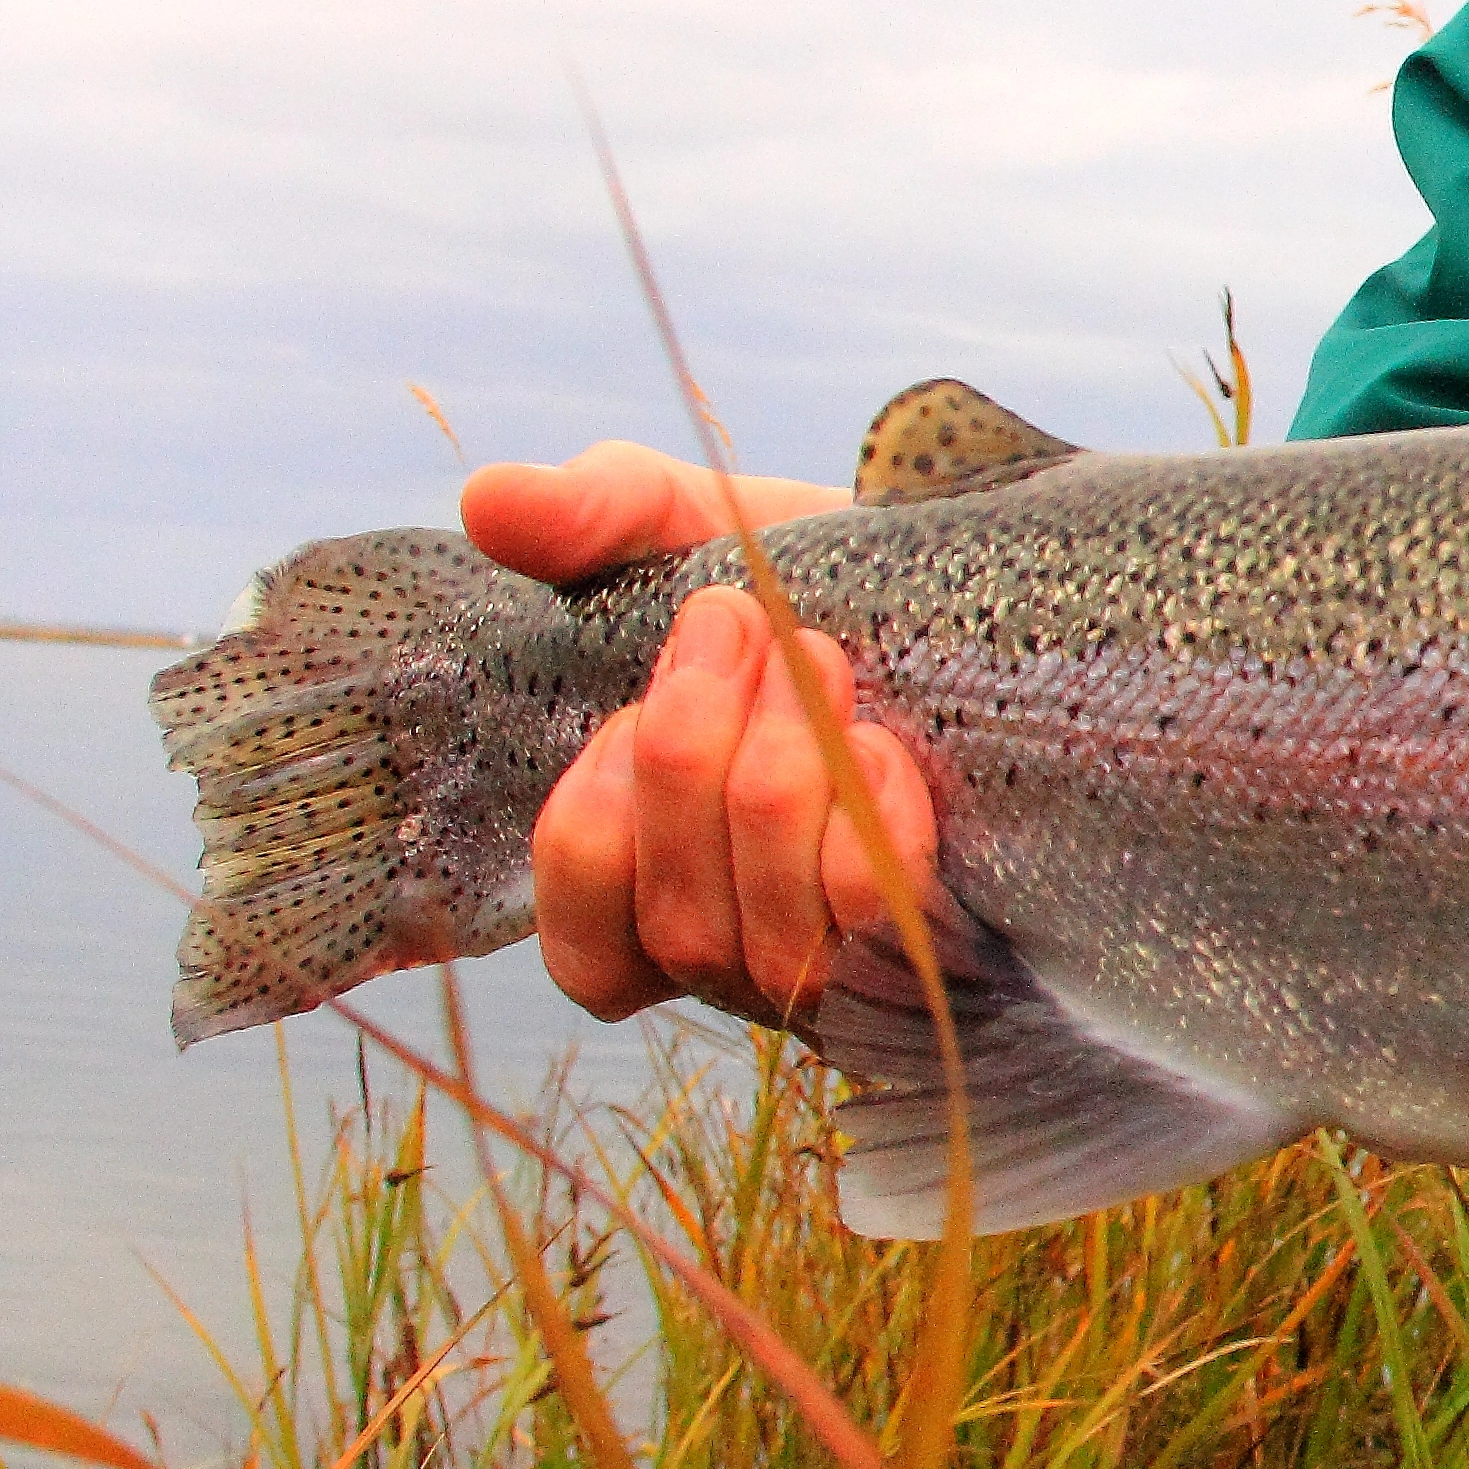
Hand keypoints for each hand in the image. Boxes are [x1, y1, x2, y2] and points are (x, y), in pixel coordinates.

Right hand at [459, 442, 938, 1022]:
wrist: (977, 589)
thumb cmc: (820, 579)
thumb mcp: (699, 527)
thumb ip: (593, 516)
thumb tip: (492, 502)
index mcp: (664, 887)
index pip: (586, 954)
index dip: (593, 834)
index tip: (634, 704)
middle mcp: (748, 953)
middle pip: (678, 928)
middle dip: (691, 762)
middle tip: (738, 623)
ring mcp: (845, 966)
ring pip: (769, 941)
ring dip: (777, 784)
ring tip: (813, 655)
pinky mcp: (943, 939)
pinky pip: (875, 922)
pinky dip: (866, 827)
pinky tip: (881, 744)